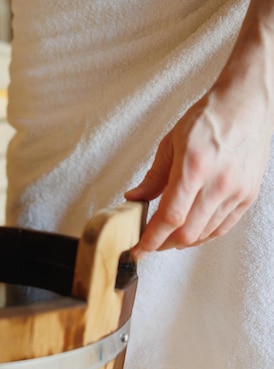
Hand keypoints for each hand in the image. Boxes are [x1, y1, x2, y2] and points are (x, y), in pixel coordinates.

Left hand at [125, 0, 273, 258]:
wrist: (246, 105)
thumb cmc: (207, 119)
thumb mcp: (171, 142)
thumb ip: (154, 176)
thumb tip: (134, 198)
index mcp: (194, 167)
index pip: (170, 216)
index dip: (151, 238)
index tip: (137, 248)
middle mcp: (219, 183)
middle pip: (187, 232)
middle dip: (163, 244)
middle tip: (148, 243)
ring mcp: (237, 191)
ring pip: (205, 233)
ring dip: (182, 242)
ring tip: (166, 238)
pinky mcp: (248, 195)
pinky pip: (222, 227)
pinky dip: (203, 235)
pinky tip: (189, 232)